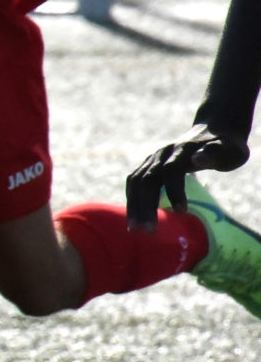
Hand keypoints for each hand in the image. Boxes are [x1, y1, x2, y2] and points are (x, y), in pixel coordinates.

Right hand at [126, 124, 249, 227]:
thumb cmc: (225, 146)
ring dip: (133, 206)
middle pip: (147, 179)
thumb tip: (197, 160)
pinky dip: (132, 199)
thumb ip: (215, 153)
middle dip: (146, 205)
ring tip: (134, 229)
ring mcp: (153, 158)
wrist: (212, 131)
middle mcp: (162, 153)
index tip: (181, 211)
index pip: (171, 170)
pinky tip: (135, 216)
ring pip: (136, 182)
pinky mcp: (148, 165)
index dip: (174, 190)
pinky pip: (134, 182)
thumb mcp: (229, 148)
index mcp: (182, 150)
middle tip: (150, 231)